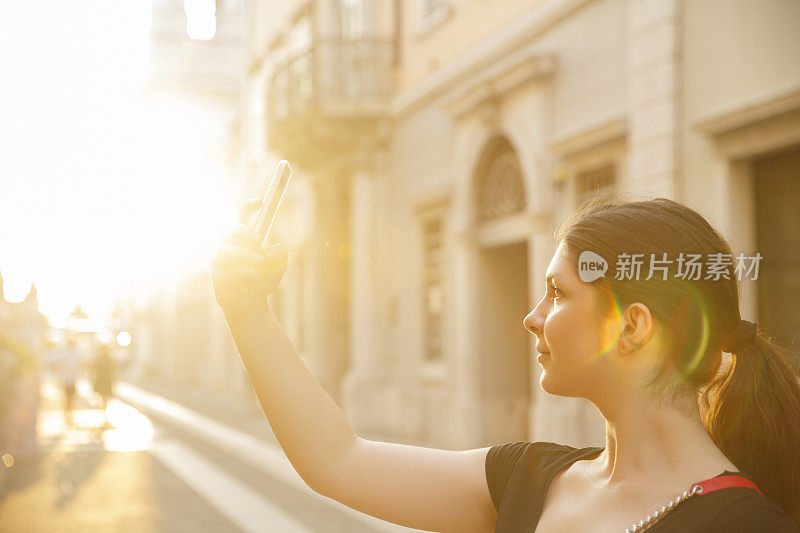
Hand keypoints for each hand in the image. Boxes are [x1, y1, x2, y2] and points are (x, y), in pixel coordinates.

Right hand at [211, 199, 287, 319]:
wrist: (251, 304)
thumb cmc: (263, 280)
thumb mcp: (278, 264)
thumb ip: (278, 252)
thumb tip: (271, 249)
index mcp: (243, 240)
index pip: (241, 217)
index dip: (249, 207)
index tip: (261, 202)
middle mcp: (229, 246)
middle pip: (229, 228)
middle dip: (242, 231)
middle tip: (258, 241)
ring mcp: (220, 261)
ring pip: (224, 249)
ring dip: (242, 254)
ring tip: (257, 263)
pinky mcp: (216, 275)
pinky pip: (221, 268)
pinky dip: (238, 269)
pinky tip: (249, 274)